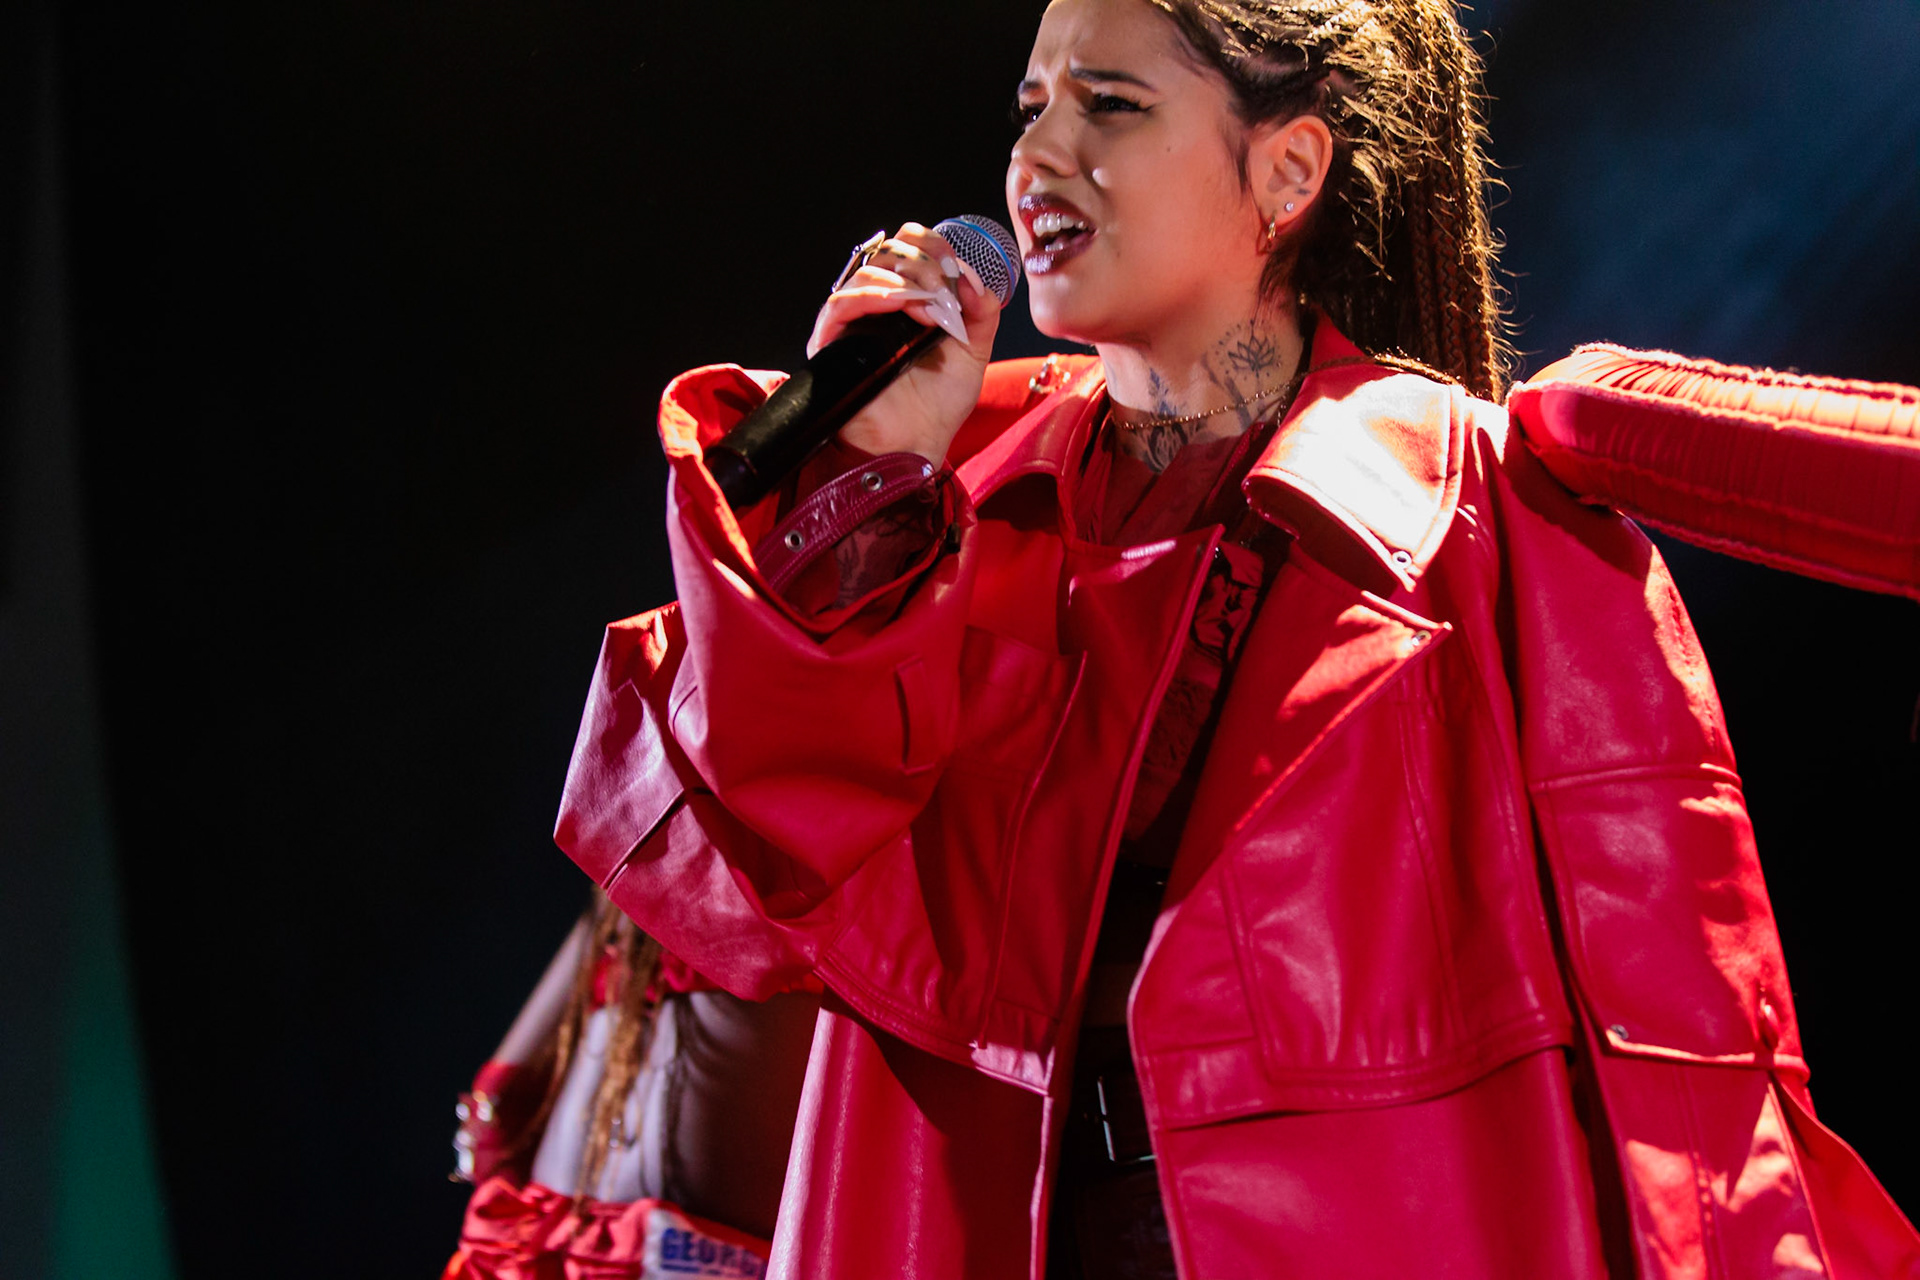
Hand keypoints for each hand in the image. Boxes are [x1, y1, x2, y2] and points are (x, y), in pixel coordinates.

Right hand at [807, 222, 1002, 464]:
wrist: (916, 444)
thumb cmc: (939, 404)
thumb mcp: (975, 349)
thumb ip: (981, 309)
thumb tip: (969, 274)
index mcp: (910, 298)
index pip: (910, 246)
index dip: (933, 246)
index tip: (954, 269)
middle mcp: (878, 303)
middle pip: (889, 251)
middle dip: (922, 263)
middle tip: (944, 289)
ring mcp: (853, 321)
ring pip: (868, 272)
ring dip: (906, 280)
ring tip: (930, 307)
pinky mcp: (831, 342)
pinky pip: (841, 302)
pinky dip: (874, 296)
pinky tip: (901, 304)